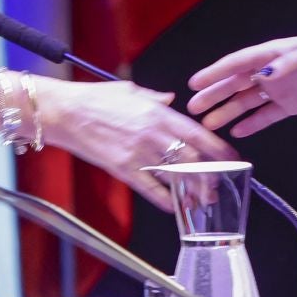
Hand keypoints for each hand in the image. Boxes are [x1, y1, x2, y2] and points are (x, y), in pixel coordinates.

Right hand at [37, 78, 236, 211]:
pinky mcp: (123, 168)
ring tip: (200, 201)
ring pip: (174, 176)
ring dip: (191, 191)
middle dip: (208, 176)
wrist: (65, 112)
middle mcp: (153, 133)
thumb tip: (170, 100)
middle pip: (191, 159)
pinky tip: (173, 206)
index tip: (231, 158)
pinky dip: (164, 199)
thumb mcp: (129, 90)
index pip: (197, 134)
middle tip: (216, 186)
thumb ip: (154, 98)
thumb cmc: (94, 99)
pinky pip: (150, 188)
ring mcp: (138, 152)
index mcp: (158, 113)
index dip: (218, 148)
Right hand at [187, 37, 296, 137]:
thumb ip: (287, 64)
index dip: (216, 72)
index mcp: (273, 53)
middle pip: (236, 83)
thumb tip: (263, 73)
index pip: (238, 63)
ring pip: (247, 101)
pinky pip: (266, 115)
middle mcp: (271, 70)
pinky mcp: (291, 105)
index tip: (195, 82)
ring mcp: (279, 89)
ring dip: (228, 111)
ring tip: (208, 123)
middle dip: (214, 94)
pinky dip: (252, 123)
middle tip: (193, 108)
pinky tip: (237, 131)